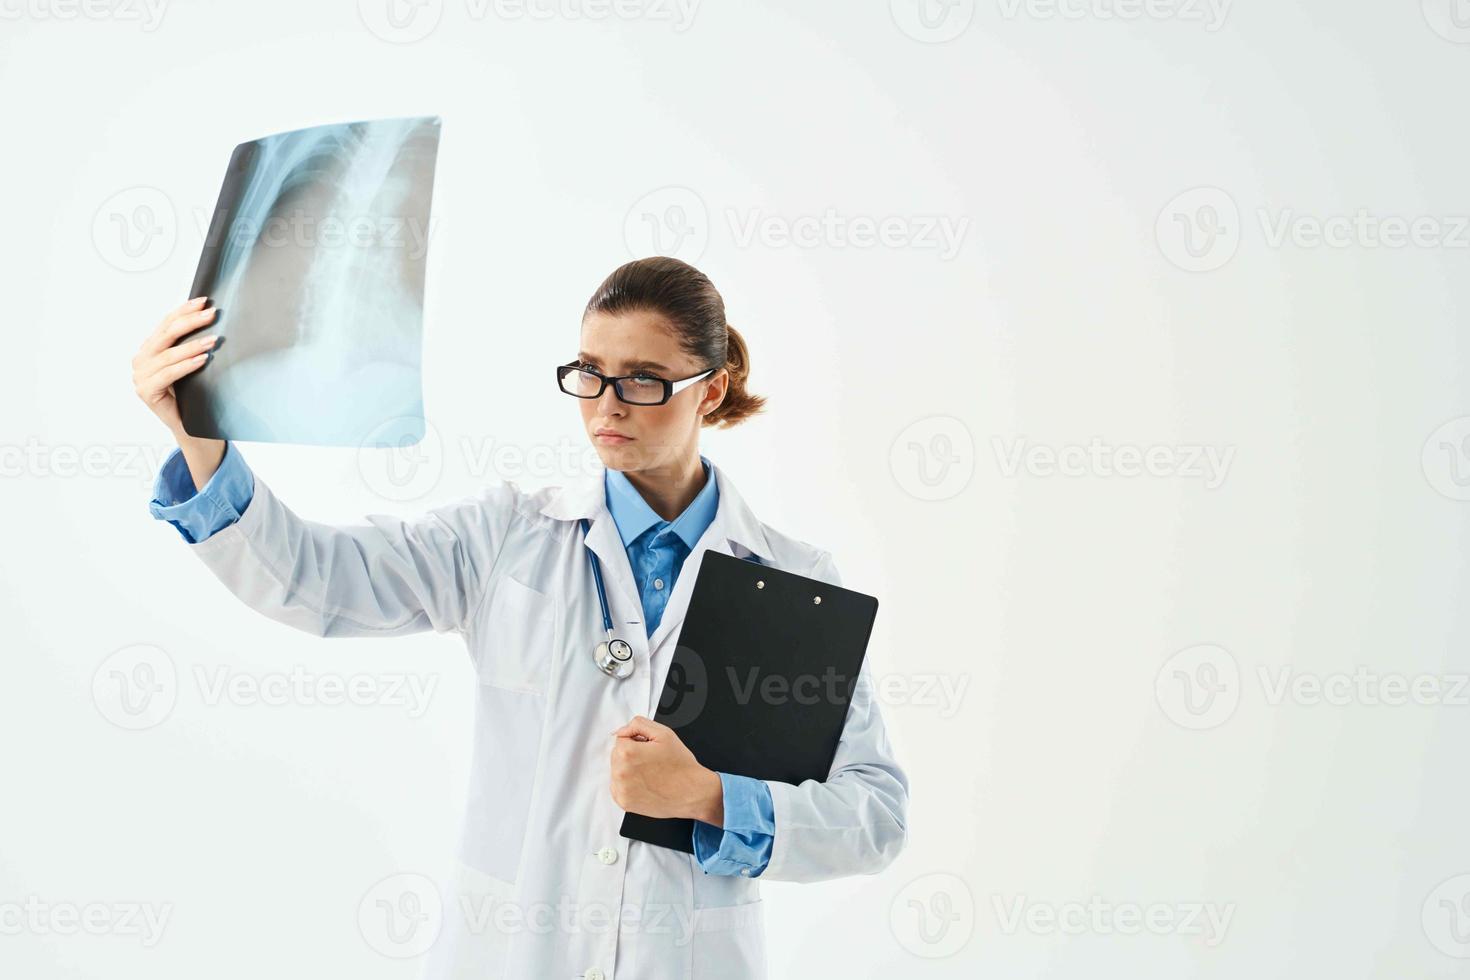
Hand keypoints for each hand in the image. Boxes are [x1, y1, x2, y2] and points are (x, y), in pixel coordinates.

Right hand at [132, 296, 219, 434]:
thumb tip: (208, 317)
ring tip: (214, 340)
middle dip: (190, 322)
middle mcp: (141, 359)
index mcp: (149, 349)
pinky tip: (203, 359)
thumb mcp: (189, 363)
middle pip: (166, 335)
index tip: (203, 301)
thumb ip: (188, 344)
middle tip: (211, 314)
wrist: (189, 424)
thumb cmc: (191, 392)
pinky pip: (168, 374)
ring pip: (168, 355)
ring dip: (193, 346)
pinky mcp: (146, 391)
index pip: (166, 324)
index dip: (183, 311)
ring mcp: (141, 376)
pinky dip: (187, 365)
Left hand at [609, 715, 723, 823]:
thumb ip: (638, 724)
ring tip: (649, 774)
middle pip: (616, 755)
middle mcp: (620, 772)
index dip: (637, 742)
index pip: (621, 739)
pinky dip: (628, 785)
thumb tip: (621, 731)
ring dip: (629, 770)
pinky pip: (618, 787)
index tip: (649, 750)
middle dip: (631, 755)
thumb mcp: (664, 733)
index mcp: (627, 752)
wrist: (692, 792)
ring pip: (617, 771)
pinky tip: (645, 784)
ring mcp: (621, 789)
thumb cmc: (681, 765)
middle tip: (652, 762)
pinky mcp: (624, 802)